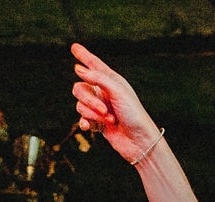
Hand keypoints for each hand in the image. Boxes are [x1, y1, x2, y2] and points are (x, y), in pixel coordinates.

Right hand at [71, 44, 162, 163]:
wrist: (140, 141)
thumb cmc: (134, 114)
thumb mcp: (118, 92)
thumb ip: (98, 78)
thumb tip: (78, 69)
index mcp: (112, 81)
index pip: (94, 65)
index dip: (84, 55)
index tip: (74, 46)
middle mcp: (104, 93)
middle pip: (80, 88)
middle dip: (89, 100)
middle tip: (103, 109)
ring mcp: (99, 108)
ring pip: (80, 105)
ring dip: (92, 113)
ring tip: (110, 119)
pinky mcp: (97, 123)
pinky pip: (82, 118)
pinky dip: (85, 122)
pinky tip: (89, 126)